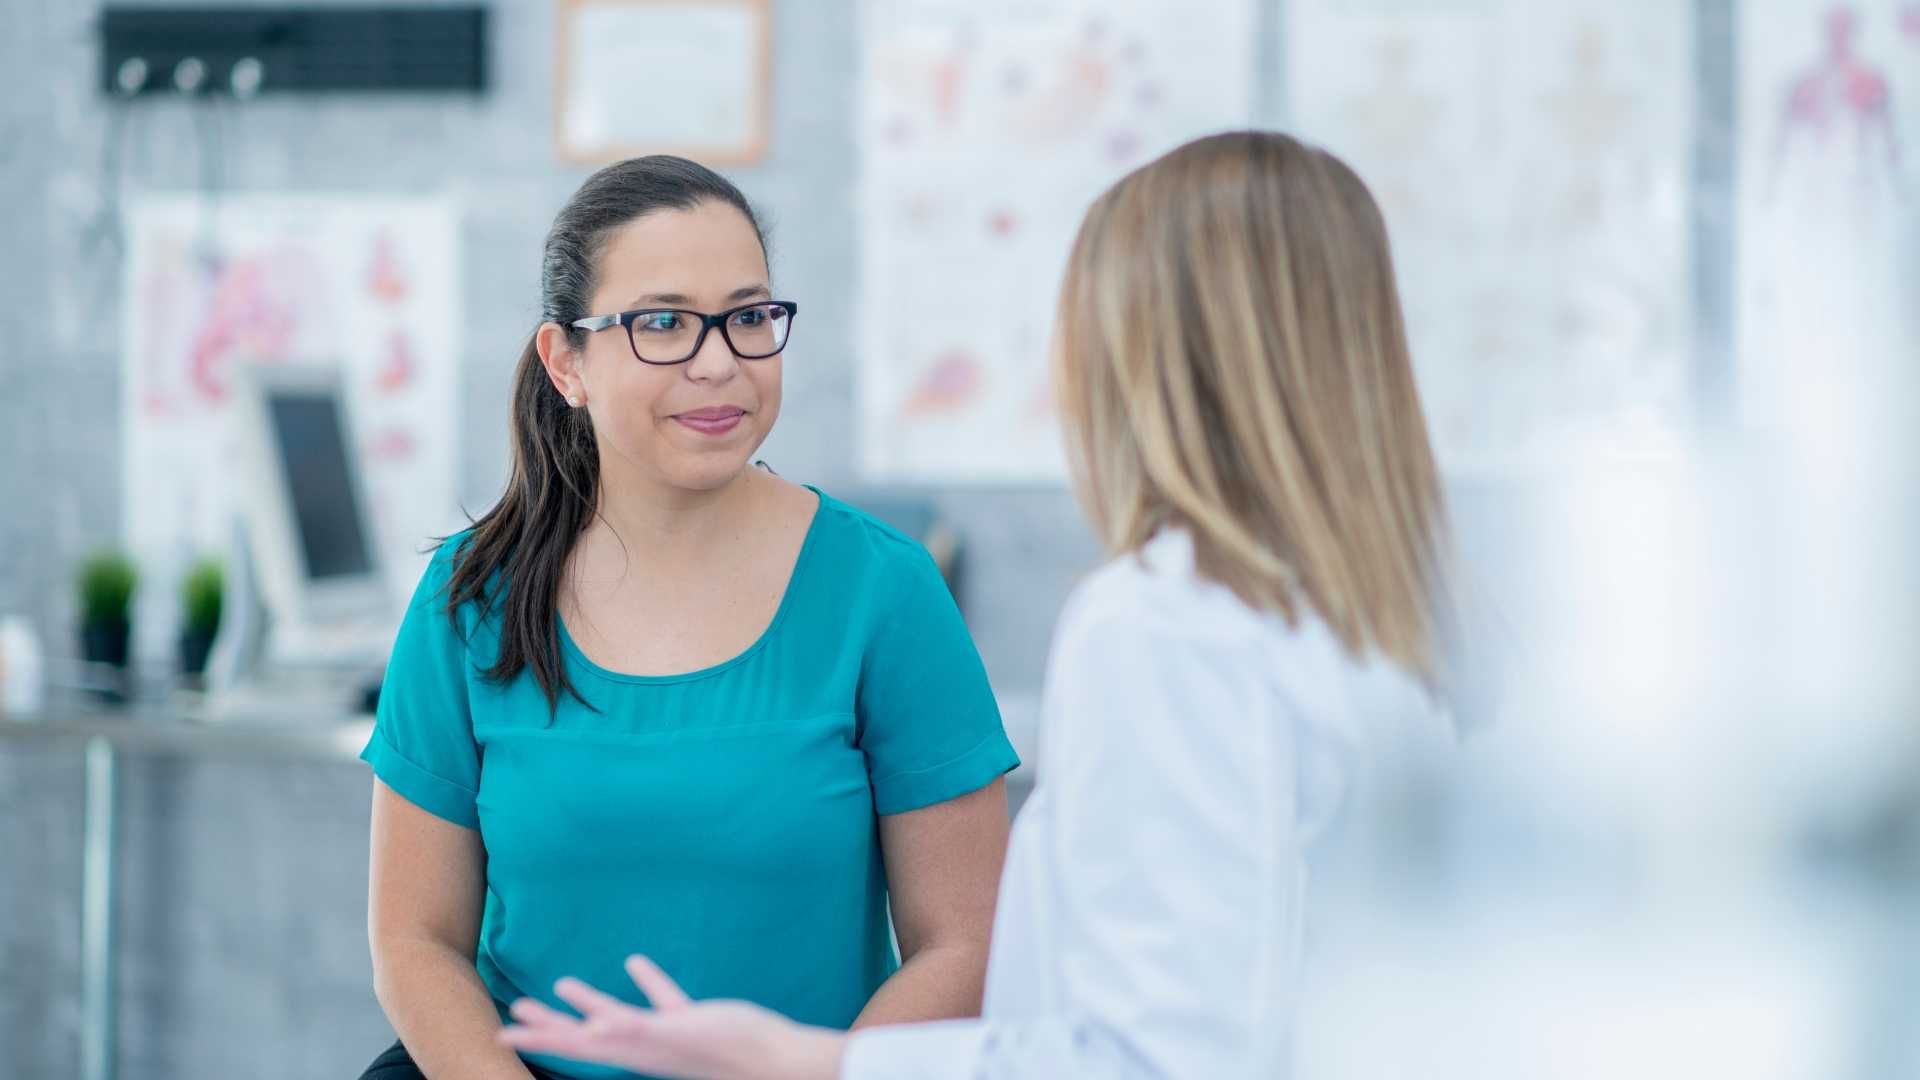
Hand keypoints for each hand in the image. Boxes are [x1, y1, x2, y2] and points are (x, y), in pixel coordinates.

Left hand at [497, 954, 845, 1079]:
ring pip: (617, 1019)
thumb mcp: (676, 1035)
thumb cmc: (728, 1048)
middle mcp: (641, 1048)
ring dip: (590, 1002)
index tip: (504, 1029)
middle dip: (550, 1023)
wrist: (777, 1060)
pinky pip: (660, 1002)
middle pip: (584, 1036)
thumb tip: (594, 1029)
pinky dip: (646, 982)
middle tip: (516, 1010)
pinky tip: (635, 963)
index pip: (573, 1044)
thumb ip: (635, 1030)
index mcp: (632, 1052)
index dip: (539, 1035)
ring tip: (563, 984)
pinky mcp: (691, 1024)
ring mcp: (665, 1038)